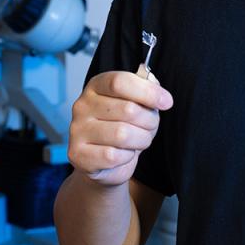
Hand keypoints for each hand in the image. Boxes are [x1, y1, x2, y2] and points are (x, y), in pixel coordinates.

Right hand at [67, 69, 172, 186]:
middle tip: (149, 127)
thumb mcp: (137, 104)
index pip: (119, 82)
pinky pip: (113, 156)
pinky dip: (126, 157)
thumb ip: (145, 89)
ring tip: (138, 141)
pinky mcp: (79, 155)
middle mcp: (82, 106)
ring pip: (123, 134)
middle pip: (128, 109)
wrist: (105, 162)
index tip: (166, 102)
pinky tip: (123, 154)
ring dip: (140, 140)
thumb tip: (154, 85)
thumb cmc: (123, 127)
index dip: (148, 92)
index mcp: (96, 86)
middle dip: (149, 121)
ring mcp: (77, 131)